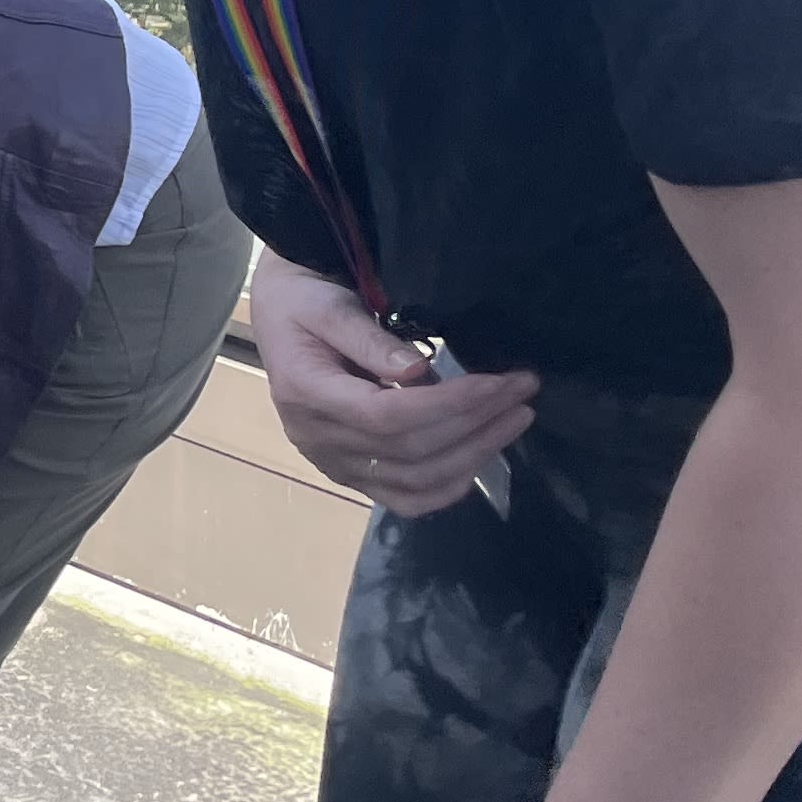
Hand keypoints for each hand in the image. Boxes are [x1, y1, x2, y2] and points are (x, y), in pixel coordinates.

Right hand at [248, 252, 536, 516]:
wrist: (279, 316)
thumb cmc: (304, 302)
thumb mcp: (328, 304)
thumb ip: (367, 338)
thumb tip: (420, 371)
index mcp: (304, 393)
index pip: (385, 415)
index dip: (448, 405)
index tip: (498, 383)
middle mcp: (316, 439)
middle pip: (409, 450)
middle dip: (476, 423)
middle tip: (523, 390)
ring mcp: (332, 463)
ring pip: (414, 479)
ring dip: (474, 454)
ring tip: (515, 418)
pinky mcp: (350, 473)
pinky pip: (404, 499)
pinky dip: (446, 489)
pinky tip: (479, 462)